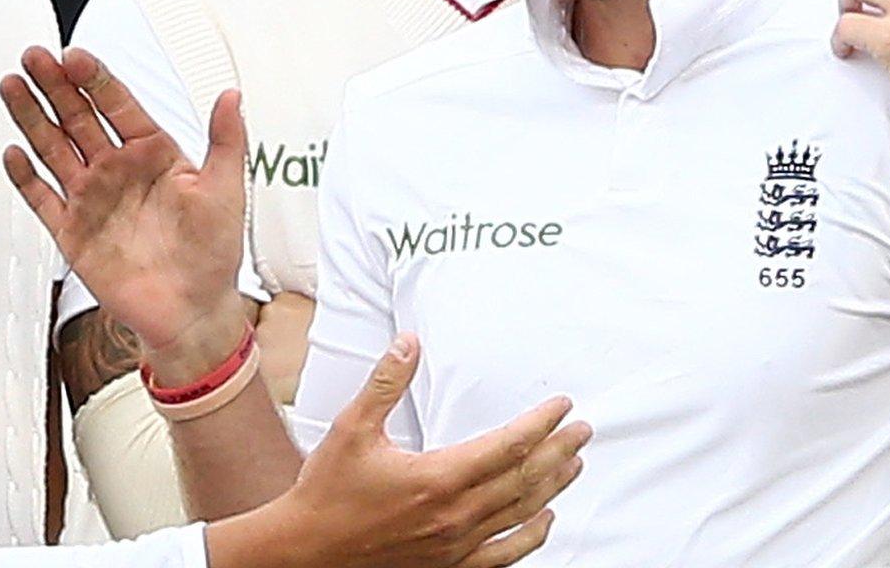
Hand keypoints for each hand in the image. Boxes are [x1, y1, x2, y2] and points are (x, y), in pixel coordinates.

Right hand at [1, 46, 247, 380]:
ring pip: (54, 148)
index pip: (119, 105)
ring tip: (13, 85)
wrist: (192, 310)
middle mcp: (118, 170)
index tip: (76, 56)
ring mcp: (92, 198)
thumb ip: (226, 140)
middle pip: (79, 118)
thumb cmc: (213, 252)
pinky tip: (13, 152)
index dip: (96, 80)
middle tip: (34, 57)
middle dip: (55, 86)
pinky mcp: (73, 232)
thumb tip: (232, 95)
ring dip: (33, 117)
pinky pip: (43, 198)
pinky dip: (26, 176)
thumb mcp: (226, 189)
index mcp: (154, 154)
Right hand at [265, 336, 587, 567]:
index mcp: (438, 477)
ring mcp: (455, 546)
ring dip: (552, 487)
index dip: (541, 424)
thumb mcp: (352, 428)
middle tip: (583, 430)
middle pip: (524, 479)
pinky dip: (531, 538)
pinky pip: (502, 555)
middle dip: (558, 451)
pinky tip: (545, 521)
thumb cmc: (327, 492)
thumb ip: (385, 383)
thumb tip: (408, 343)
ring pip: (520, 514)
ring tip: (574, 465)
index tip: (562, 406)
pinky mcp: (448, 566)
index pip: (508, 445)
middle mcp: (455, 515)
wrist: (306, 551)